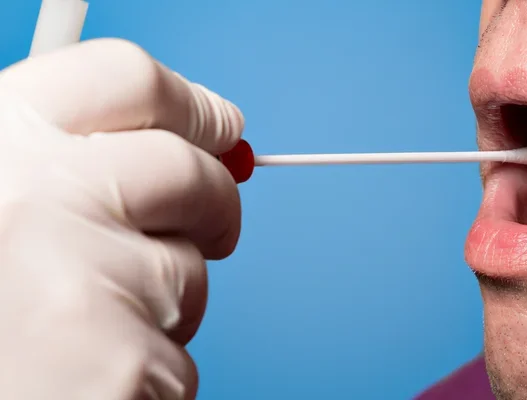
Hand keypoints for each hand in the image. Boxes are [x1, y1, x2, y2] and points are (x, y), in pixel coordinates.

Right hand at [0, 38, 243, 398]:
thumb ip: (72, 162)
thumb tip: (187, 140)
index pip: (126, 79)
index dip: (189, 105)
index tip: (221, 126)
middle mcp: (31, 198)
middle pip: (186, 170)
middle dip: (216, 204)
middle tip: (215, 227)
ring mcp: (75, 279)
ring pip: (188, 270)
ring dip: (165, 302)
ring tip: (90, 335)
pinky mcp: (120, 365)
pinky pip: (176, 354)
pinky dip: (151, 370)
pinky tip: (89, 382)